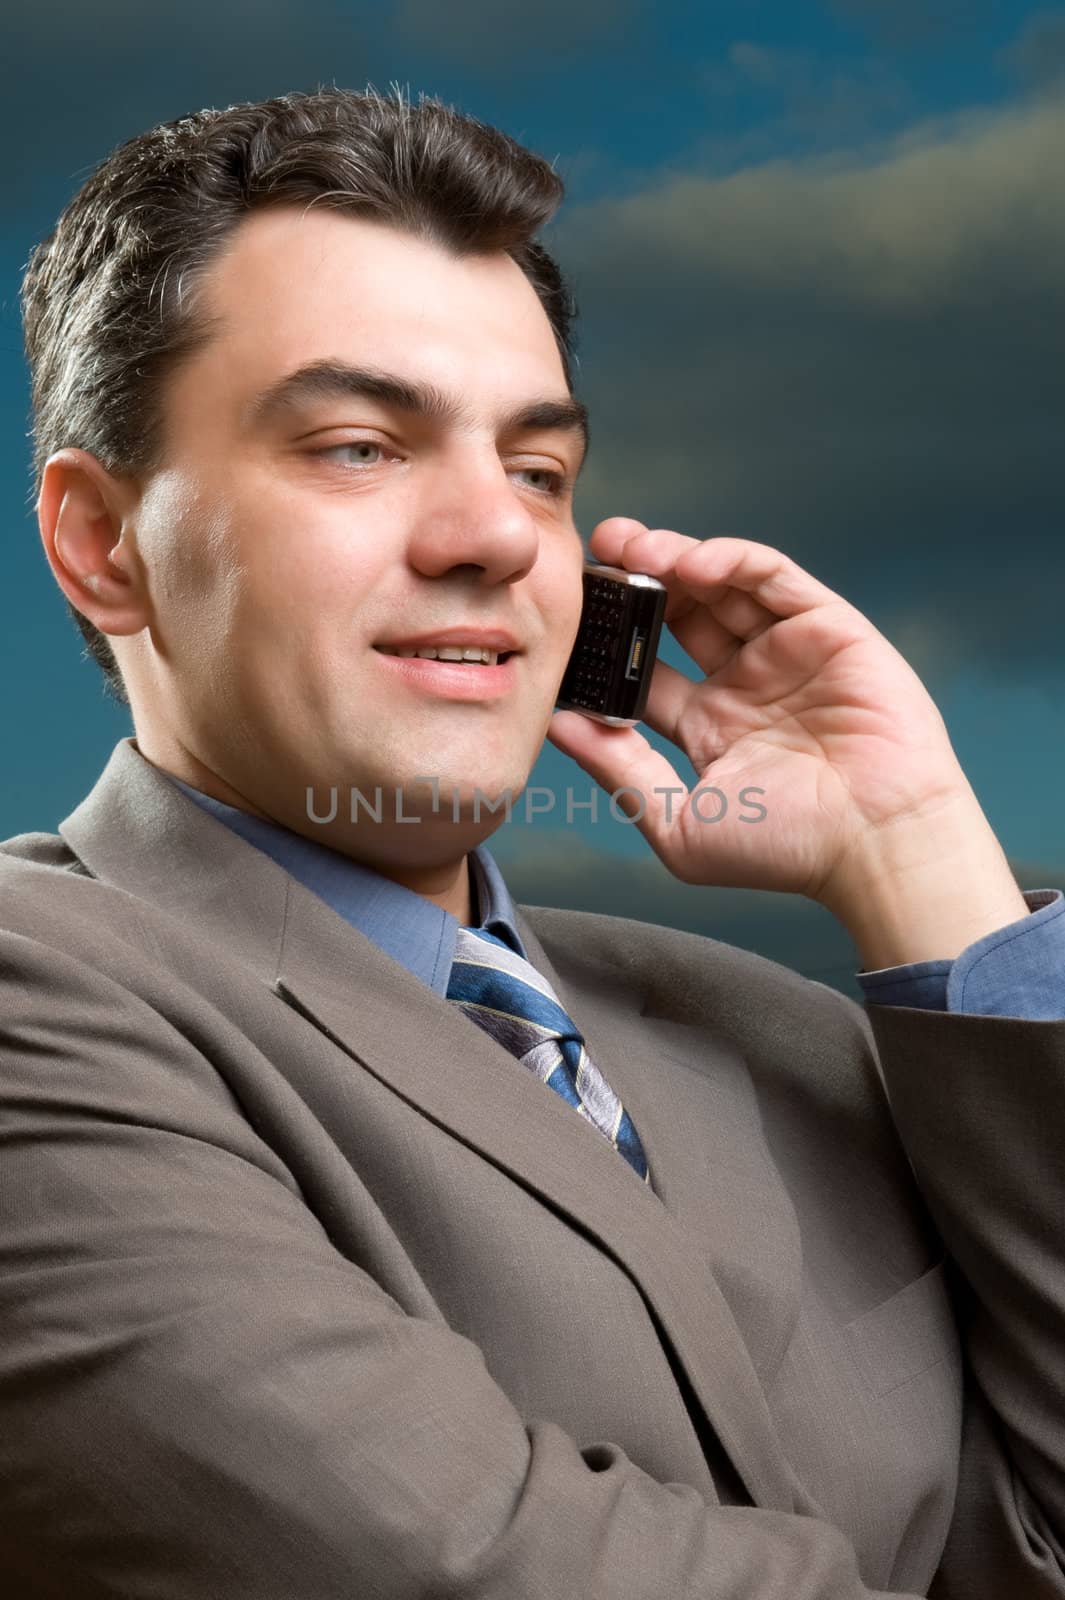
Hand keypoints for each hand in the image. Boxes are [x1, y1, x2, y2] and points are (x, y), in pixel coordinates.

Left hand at [546, 517, 979, 905]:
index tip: (570, 613)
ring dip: (674, 558)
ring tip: (632, 547)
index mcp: (709, 725)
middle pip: (677, 612)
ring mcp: (786, 652)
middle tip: (595, 554)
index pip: (644, 665)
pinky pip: (773, 578)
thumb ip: (619, 772)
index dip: (607, 637)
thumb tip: (554, 727)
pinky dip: (731, 559)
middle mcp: (745, 682)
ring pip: (721, 585)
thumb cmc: (785, 851)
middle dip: (633, 579)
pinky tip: (691, 562)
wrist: (875, 845)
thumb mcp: (680, 822)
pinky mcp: (828, 628)